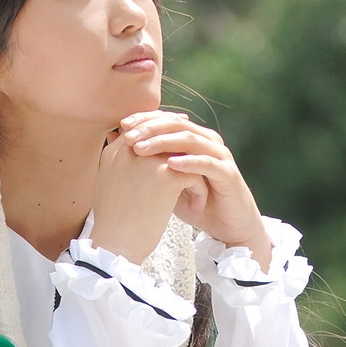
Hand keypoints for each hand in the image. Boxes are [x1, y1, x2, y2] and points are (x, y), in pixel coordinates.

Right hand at [89, 128, 205, 265]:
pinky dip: (198, 190)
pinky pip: (194, 174)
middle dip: (183, 140)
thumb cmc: (111, 223)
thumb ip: (119, 162)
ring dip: (192, 171)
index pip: (143, 127)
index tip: (179, 136)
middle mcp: (129, 149)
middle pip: (164, 131)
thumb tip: (123, 144)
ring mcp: (148, 160)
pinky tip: (196, 207)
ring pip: (183, 154)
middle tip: (199, 149)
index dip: (163, 129)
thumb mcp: (107, 184)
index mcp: (115, 151)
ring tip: (195, 191)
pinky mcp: (165, 176)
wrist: (114, 246)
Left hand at [117, 111, 271, 269]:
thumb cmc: (194, 203)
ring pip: (190, 140)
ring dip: (164, 142)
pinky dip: (188, 162)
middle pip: (177, 125)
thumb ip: (148, 164)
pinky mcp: (229, 174)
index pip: (167, 119)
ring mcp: (220, 156)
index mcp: (193, 139)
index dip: (145, 119)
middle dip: (150, 128)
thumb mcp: (166, 182)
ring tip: (141, 149)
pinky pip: (207, 163)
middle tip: (129, 137)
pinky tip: (169, 164)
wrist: (226, 226)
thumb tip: (117, 144)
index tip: (121, 126)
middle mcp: (207, 142)